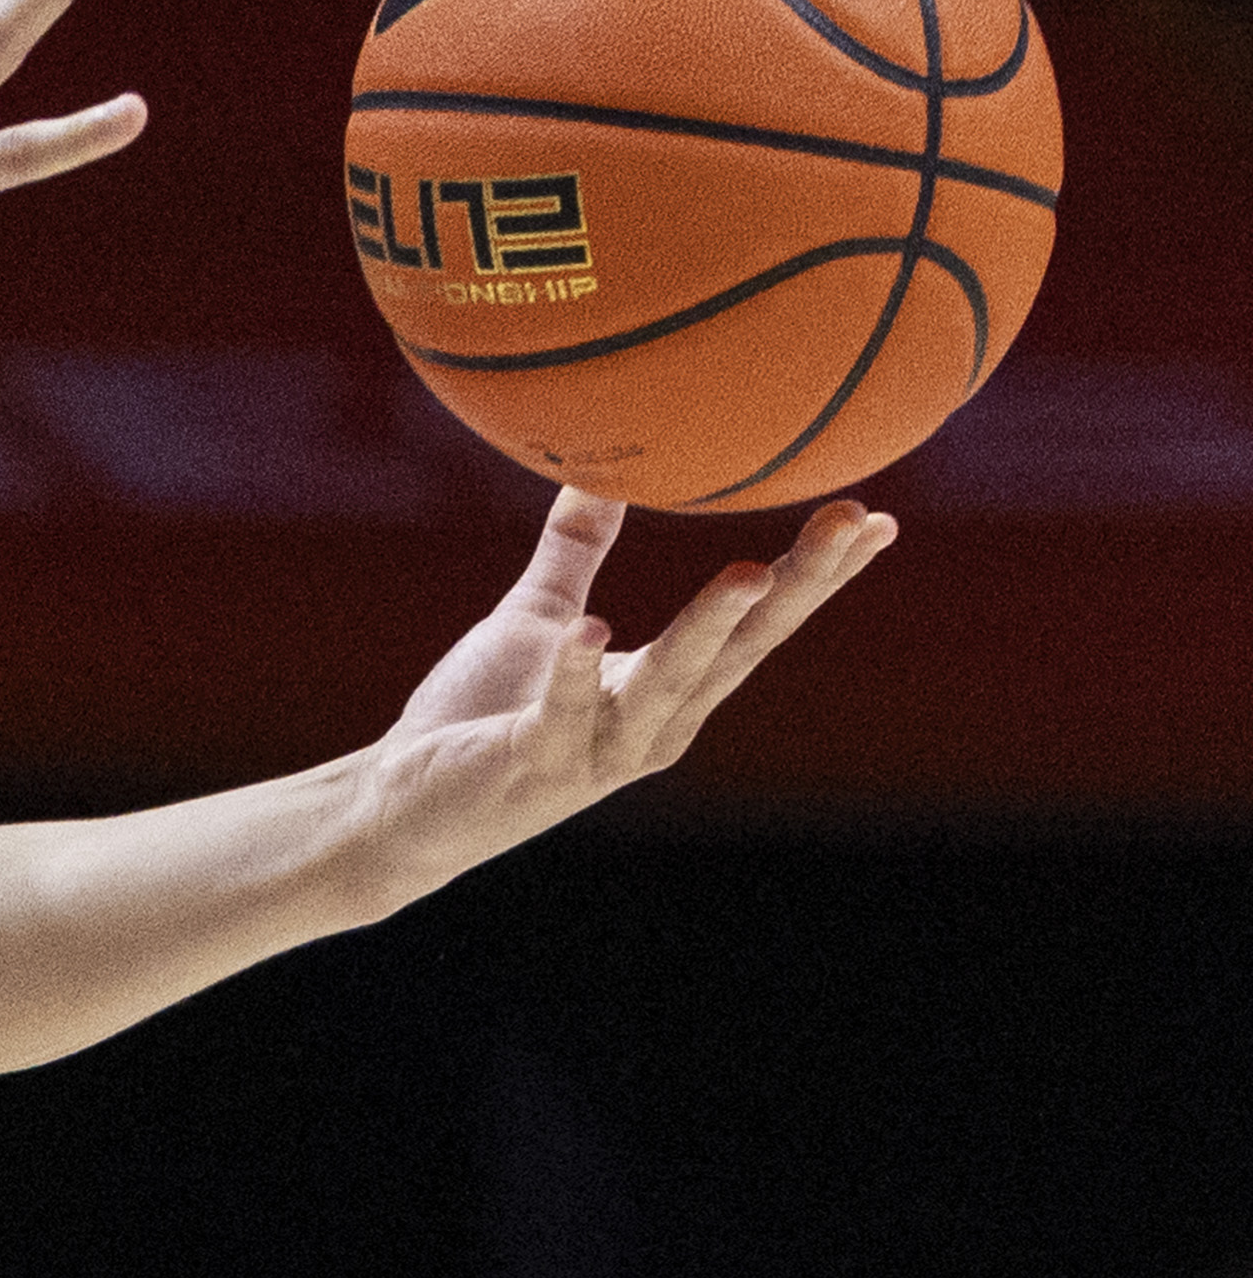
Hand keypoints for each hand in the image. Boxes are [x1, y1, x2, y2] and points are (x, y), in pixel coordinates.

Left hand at [352, 487, 890, 890]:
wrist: (403, 806)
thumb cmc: (483, 714)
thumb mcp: (543, 618)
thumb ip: (576, 551)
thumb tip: (599, 470)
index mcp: (667, 688)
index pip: (760, 625)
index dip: (818, 574)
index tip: (874, 515)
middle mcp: (654, 725)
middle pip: (743, 649)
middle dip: (801, 586)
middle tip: (853, 521)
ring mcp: (599, 751)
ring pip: (669, 684)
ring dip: (710, 627)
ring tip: (753, 569)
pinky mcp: (535, 764)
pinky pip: (564, 714)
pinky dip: (578, 674)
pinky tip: (595, 629)